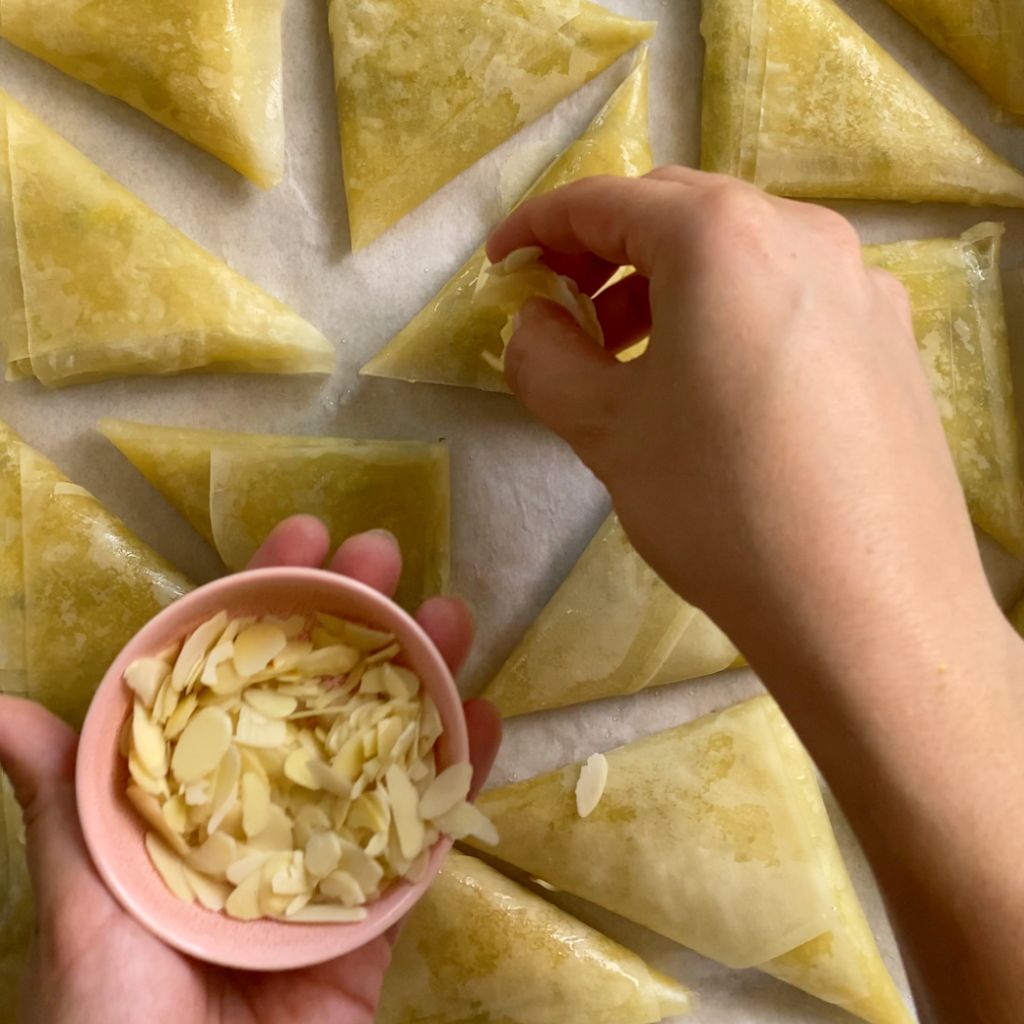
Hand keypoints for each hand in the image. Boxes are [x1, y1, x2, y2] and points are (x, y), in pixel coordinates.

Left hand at [0, 516, 501, 1023]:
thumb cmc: (114, 1016)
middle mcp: (267, 811)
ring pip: (385, 749)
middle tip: (385, 556)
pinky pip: (425, 835)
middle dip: (355, 619)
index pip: (238, 676)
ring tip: (453, 615)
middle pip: (321, 698)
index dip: (270, 602)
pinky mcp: (379, 912)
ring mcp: (329, 857)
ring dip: (423, 678)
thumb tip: (0, 711)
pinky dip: (460, 777)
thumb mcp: (83, 900)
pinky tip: (486, 718)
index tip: (303, 537)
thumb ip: (68, 803)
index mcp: (196, 795)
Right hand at [489, 168, 1023, 1022]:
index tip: (501, 266)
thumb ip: (544, 355)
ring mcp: (860, 282)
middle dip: (606, 249)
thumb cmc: (720, 507)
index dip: (537, 227)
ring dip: (671, 283)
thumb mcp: (604, 429)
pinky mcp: (891, 335)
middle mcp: (803, 232)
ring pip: (741, 251)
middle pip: (678, 211)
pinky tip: (719, 385)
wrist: (868, 610)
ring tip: (636, 357)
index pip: (604, 200)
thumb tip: (535, 319)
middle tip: (566, 311)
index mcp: (722, 237)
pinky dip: (733, 312)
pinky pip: (791, 294)